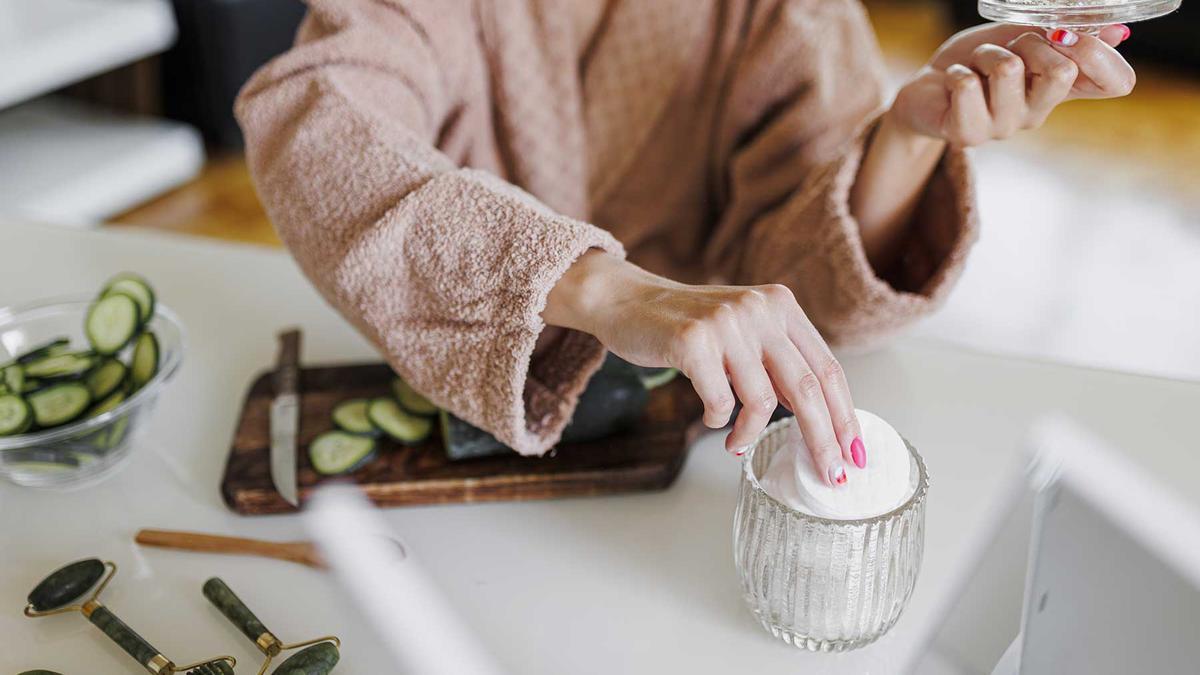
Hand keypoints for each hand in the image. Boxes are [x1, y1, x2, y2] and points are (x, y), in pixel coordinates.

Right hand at [544, 251, 862, 485]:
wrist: (626, 300)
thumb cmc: (687, 325)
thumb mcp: (744, 332)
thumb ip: (778, 363)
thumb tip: (817, 418)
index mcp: (781, 305)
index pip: (828, 368)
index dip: (844, 415)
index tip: (853, 453)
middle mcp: (760, 309)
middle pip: (808, 388)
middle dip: (822, 439)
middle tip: (829, 474)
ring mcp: (727, 323)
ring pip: (763, 401)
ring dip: (751, 434)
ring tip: (736, 445)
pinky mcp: (692, 340)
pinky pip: (721, 402)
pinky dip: (718, 420)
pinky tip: (710, 417)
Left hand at [888, 23, 1134, 145]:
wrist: (925, 87)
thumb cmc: (976, 61)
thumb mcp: (1021, 36)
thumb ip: (1061, 34)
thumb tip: (1117, 31)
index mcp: (1062, 89)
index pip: (1117, 83)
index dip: (1101, 55)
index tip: (1067, 33)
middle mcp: (1040, 112)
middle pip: (1063, 70)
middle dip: (1030, 40)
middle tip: (1006, 47)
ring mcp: (1006, 127)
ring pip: (1009, 69)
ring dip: (986, 53)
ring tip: (974, 65)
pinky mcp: (969, 135)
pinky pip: (968, 86)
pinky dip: (957, 71)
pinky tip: (953, 83)